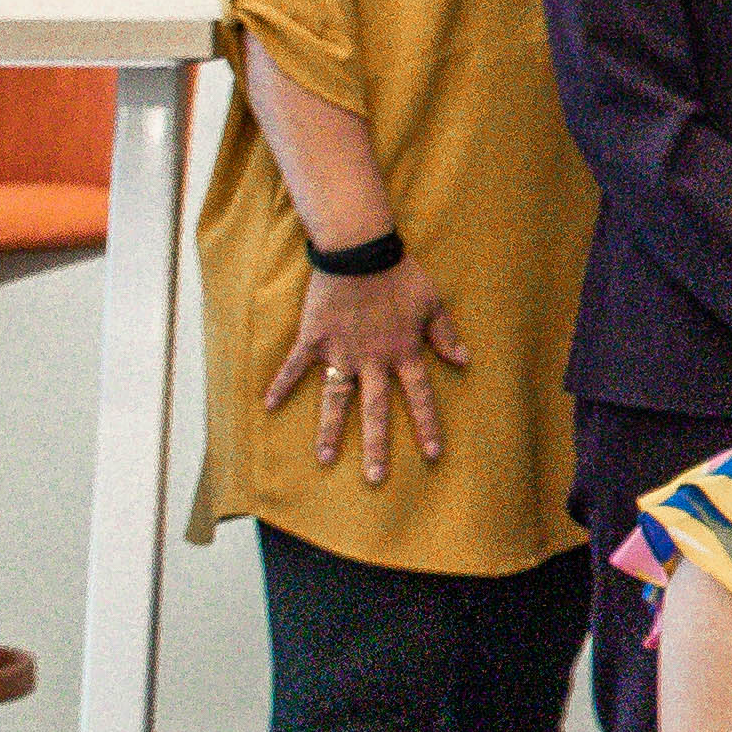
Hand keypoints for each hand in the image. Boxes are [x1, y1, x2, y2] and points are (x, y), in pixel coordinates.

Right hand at [267, 255, 466, 484]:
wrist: (361, 253)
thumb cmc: (401, 275)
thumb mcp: (433, 304)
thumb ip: (445, 335)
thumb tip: (464, 360)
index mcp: (403, 353)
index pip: (419, 397)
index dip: (427, 425)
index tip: (432, 454)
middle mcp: (373, 360)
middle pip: (376, 411)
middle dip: (377, 446)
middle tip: (376, 479)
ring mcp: (341, 352)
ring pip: (336, 400)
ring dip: (330, 431)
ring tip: (325, 459)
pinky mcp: (314, 339)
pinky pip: (294, 367)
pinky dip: (281, 385)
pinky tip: (267, 407)